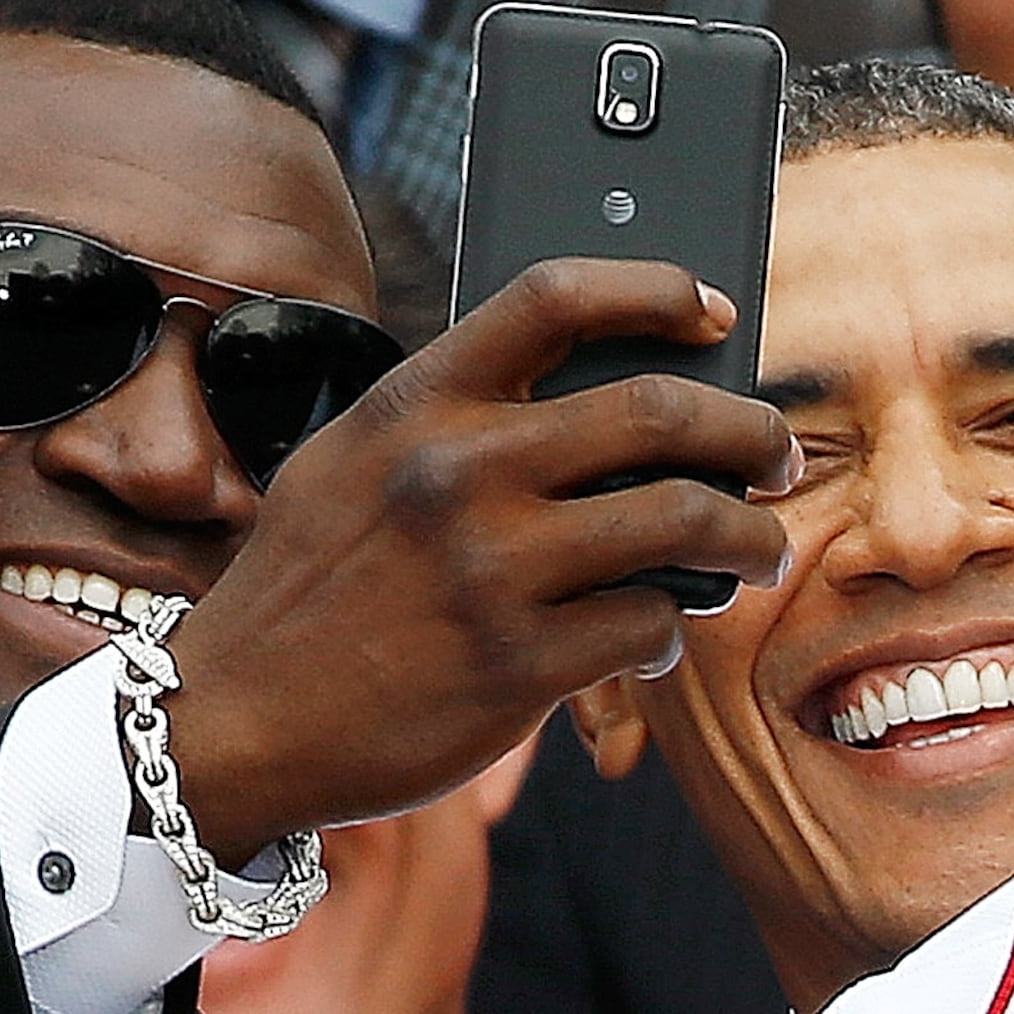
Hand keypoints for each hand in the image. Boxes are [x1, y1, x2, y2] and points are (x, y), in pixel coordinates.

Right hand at [162, 260, 798, 858]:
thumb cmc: (308, 592)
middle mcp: (459, 472)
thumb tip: (594, 399)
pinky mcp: (517, 667)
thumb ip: (450, 422)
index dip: (658, 290)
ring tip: (757, 553)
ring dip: (748, 540)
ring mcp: (492, 571)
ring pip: (685, 522)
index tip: (717, 314)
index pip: (557, 297)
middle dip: (751, 432)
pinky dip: (671, 631)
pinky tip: (656, 637)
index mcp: (417, 402)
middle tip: (778, 456)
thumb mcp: (350, 466)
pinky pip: (651, 627)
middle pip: (660, 411)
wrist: (235, 723)